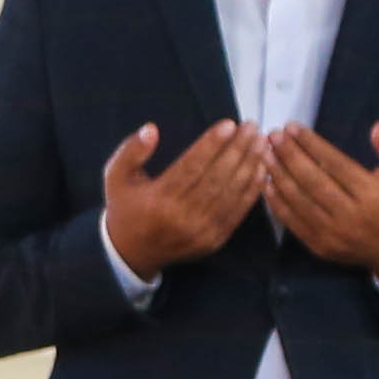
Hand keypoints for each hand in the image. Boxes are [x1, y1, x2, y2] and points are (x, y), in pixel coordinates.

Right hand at [96, 117, 259, 281]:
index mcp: (157, 200)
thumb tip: (152, 130)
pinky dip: (252, 191)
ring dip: (250, 166)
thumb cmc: (126, 208)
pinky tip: (262, 169)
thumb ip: (130, 151)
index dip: (211, 145)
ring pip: (231, 194)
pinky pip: (237, 213)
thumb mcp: (115, 177)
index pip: (190, 167)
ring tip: (262, 142)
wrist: (131, 254)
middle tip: (252, 127)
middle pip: (216, 178)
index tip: (229, 124)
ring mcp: (200, 231)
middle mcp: (181, 217)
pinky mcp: (214, 240)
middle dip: (237, 150)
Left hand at [259, 118, 378, 282]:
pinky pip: (294, 223)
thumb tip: (378, 127)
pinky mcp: (321, 247)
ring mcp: (333, 233)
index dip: (311, 144)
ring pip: (300, 202)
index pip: (335, 163)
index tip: (291, 127)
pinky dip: (278, 204)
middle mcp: (350, 214)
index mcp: (371, 193)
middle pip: (312, 181)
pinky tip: (266, 185)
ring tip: (264, 155)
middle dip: (289, 156)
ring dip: (278, 177)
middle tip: (272, 137)